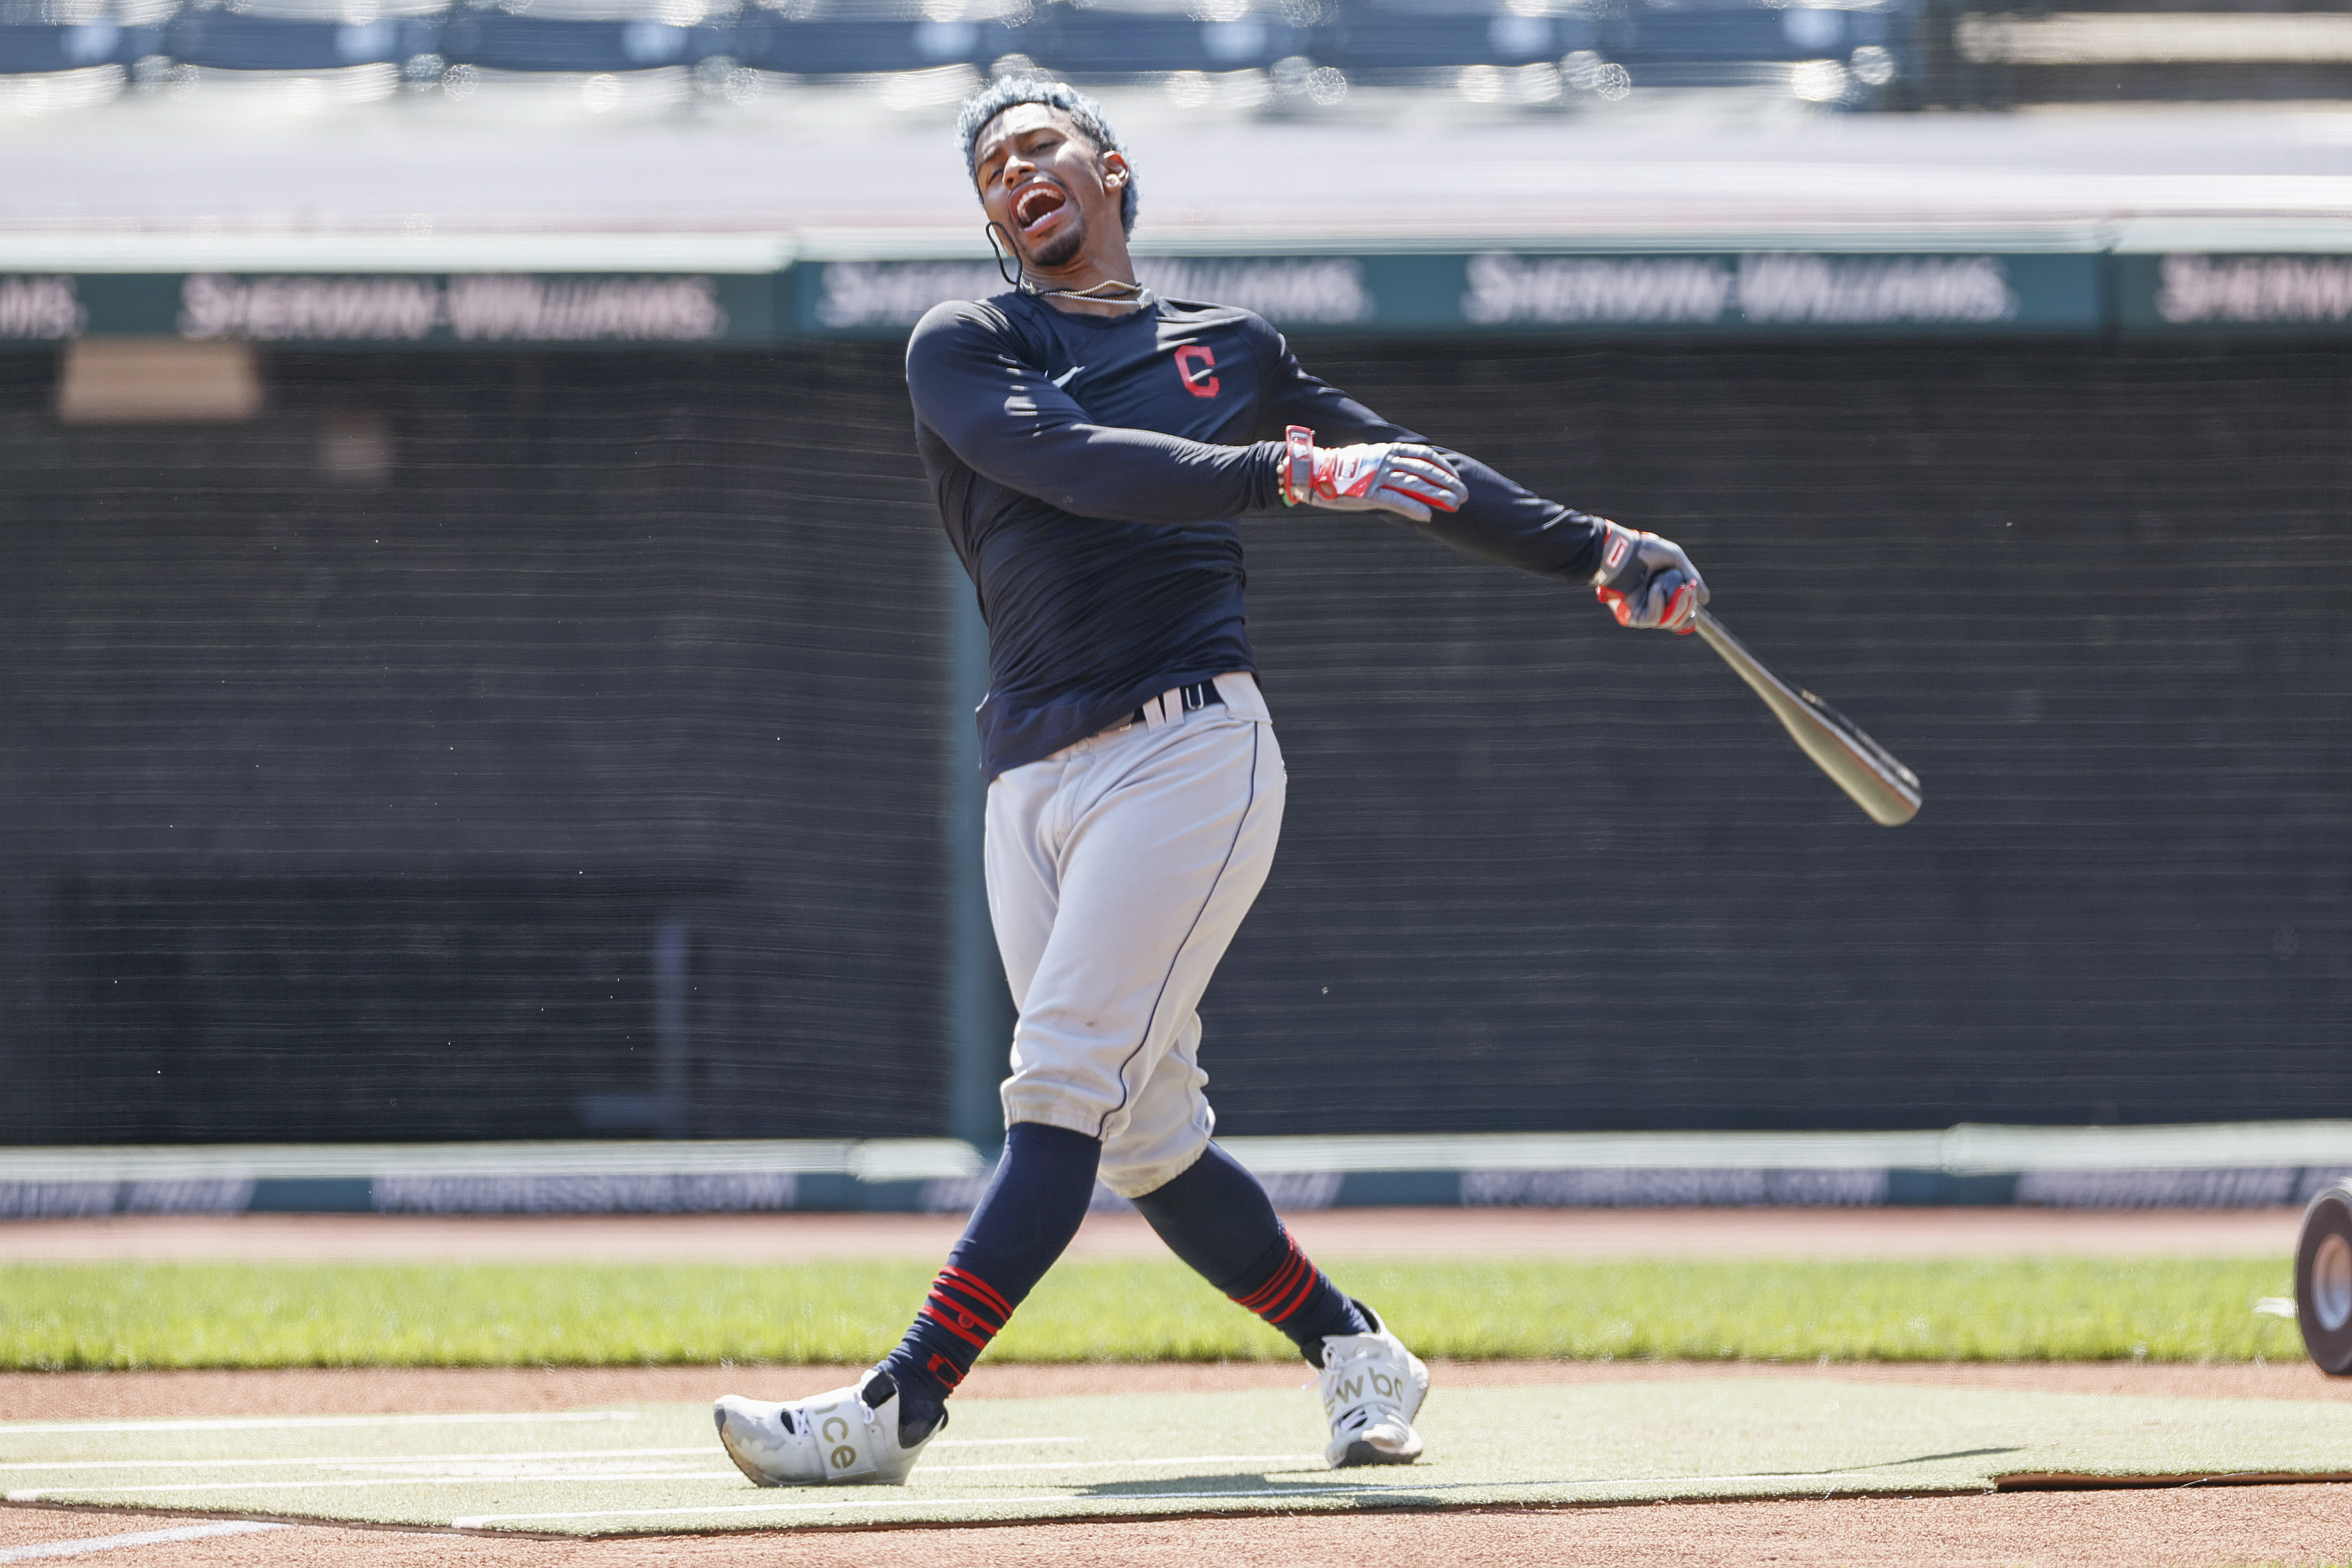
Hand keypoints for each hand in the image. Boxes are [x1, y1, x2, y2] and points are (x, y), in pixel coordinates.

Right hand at [1281, 425, 1466, 522]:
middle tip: (1464, 496)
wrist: (1311, 471)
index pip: (1424, 455)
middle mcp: (1385, 460)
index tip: (1456, 478)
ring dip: (1437, 496)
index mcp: (1387, 450)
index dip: (1443, 468)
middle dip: (1447, 483)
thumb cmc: (1339, 469)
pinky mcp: (1368, 493)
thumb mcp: (1368, 459)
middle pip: (1425, 470)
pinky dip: (1414, 507)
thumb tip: (1406, 472)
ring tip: (1454, 506)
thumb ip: (1388, 464)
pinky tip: (1428, 515)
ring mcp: (1377, 476)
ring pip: (1415, 484)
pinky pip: (1396, 500)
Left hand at [1591, 519, 1706, 632]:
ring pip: (1667, 622)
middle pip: (1678, 622)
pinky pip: (1651, 618)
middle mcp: (1654, 605)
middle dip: (1687, 608)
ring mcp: (1643, 611)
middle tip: (1687, 591)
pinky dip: (1658, 604)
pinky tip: (1656, 589)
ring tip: (1677, 589)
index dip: (1690, 616)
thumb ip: (1692, 578)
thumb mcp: (1676, 560)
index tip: (1696, 610)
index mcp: (1665, 594)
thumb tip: (1705, 600)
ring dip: (1676, 606)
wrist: (1623, 551)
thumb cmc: (1646, 551)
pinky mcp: (1631, 615)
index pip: (1681, 615)